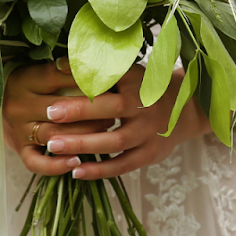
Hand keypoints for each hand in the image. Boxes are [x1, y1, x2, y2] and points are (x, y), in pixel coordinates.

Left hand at [2, 60, 207, 179]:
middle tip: (49, 113)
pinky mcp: (149, 154)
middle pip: (111, 109)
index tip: (55, 73)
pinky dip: (99, 170)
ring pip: (114, 141)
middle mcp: (145, 106)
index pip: (110, 76)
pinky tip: (75, 172)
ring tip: (52, 146)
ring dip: (83, 144)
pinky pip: (122, 165)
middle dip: (79, 111)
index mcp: (138, 81)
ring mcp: (148, 133)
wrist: (186, 110)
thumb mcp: (131, 72)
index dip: (85, 76)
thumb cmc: (147, 88)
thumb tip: (58, 63)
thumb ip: (101, 70)